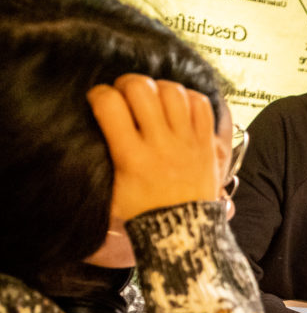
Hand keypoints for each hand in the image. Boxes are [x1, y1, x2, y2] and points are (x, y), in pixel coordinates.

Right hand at [87, 74, 220, 220]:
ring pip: (174, 92)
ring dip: (160, 88)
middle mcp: (160, 144)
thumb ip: (104, 158)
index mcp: (131, 156)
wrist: (184, 229)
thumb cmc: (145, 212)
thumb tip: (93, 131)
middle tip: (126, 94)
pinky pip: (203, 105)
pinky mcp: (207, 144)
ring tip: (154, 98)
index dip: (99, 94)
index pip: (109, 105)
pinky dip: (190, 98)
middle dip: (128, 83)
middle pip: (141, 89)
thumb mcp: (112, 190)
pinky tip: (180, 106)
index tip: (99, 99)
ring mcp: (187, 142)